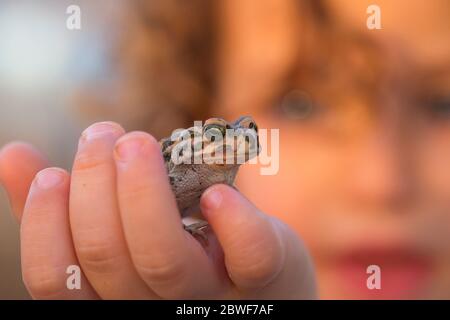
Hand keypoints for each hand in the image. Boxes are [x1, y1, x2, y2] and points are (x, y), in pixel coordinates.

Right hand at [0, 122, 316, 298]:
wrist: (261, 285)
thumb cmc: (182, 249)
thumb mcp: (124, 233)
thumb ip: (70, 209)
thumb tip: (13, 157)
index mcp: (117, 296)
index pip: (59, 283)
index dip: (42, 228)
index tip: (51, 174)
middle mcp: (159, 303)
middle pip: (108, 257)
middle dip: (95, 186)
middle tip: (102, 133)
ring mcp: (213, 293)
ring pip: (163, 257)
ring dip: (141, 190)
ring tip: (133, 140)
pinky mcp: (264, 274)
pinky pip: (248, 255)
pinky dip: (231, 221)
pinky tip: (214, 195)